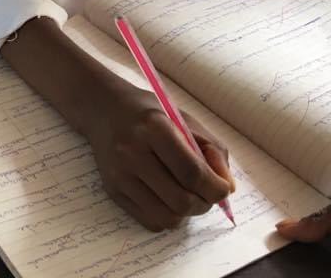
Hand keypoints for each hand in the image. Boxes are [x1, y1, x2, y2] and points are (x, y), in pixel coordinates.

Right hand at [86, 85, 232, 231]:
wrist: (103, 109)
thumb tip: (227, 188)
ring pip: (167, 217)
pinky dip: (167, 216)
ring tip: (188, 195)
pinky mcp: (112, 191)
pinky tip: (168, 197)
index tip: (223, 189)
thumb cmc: (150, 113)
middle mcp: (133, 152)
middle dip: (204, 204)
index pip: (192, 172)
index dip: (215, 188)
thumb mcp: (184, 119)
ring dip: (187, 213)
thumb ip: (211, 150)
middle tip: (208, 194)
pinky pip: (150, 221)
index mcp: (154, 128)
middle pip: (181, 200)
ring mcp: (120, 174)